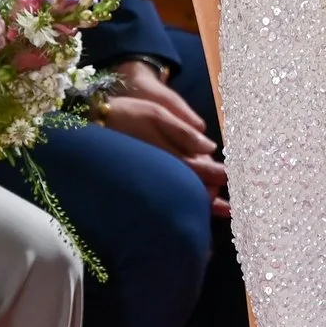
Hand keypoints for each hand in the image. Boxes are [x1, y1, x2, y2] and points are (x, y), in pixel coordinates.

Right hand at [99, 59, 228, 213]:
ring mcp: (152, 178)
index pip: (201, 171)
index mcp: (169, 156)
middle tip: (231, 208)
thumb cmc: (126, 114)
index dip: (220, 176)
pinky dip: (180, 202)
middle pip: (192, 188)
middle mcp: (162, 171)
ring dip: (199, 203)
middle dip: (211, 197)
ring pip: (179, 193)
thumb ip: (183, 131)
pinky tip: (188, 207)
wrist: (90, 124)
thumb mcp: (157, 113)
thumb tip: (210, 145)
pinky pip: (166, 194)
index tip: (235, 182)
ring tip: (217, 213)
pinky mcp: (143, 180)